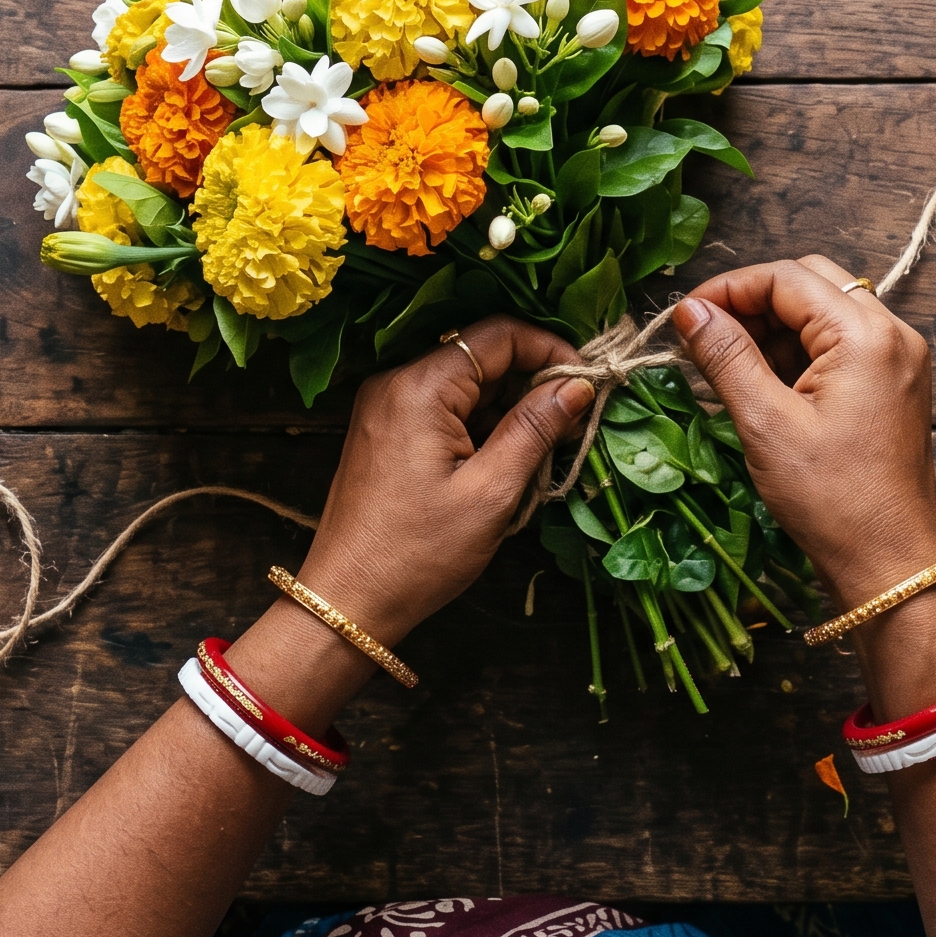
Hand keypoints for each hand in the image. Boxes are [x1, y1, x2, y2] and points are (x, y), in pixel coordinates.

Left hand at [294, 316, 592, 643]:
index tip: (588, 384)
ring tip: (544, 452)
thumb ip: (535, 429)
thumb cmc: (417, 554)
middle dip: (533, 383)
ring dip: (509, 409)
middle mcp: (397, 382)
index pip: (498, 334)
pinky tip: (506, 462)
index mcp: (419, 387)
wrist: (347, 602)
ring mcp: (387, 406)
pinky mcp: (386, 432)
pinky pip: (445, 409)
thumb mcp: (490, 492)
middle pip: (481, 356)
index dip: (551, 350)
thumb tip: (577, 385)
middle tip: (574, 423)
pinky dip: (481, 426)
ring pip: (466, 385)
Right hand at [671, 257, 935, 604]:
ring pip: (825, 311)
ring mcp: (899, 358)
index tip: (684, 316)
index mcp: (867, 336)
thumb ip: (726, 356)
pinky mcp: (894, 383)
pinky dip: (798, 352)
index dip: (728, 288)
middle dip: (751, 302)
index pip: (787, 277)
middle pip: (810, 282)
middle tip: (704, 337)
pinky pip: (840, 344)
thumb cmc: (832, 500)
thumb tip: (689, 311)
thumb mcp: (766, 423)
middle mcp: (894, 334)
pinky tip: (762, 382)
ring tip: (726, 365)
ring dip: (773, 328)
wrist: (889, 561)